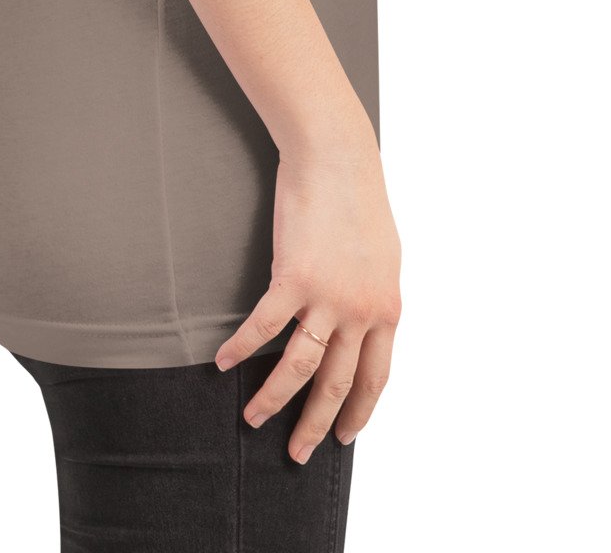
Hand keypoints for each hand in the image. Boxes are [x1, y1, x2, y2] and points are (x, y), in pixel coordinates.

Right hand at [212, 120, 401, 461]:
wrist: (338, 157)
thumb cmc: (358, 198)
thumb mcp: (382, 256)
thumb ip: (373, 293)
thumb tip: (364, 319)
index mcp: (387, 308)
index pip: (376, 377)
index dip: (359, 410)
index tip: (346, 435)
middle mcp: (361, 311)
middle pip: (337, 383)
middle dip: (316, 424)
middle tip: (299, 453)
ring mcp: (328, 297)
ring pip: (299, 367)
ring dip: (274, 398)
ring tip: (253, 419)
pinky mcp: (294, 278)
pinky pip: (264, 327)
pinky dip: (242, 348)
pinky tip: (224, 362)